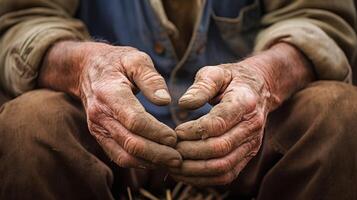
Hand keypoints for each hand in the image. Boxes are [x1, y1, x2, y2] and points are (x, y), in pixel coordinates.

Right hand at [39, 41, 181, 167]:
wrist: (87, 69)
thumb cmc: (116, 62)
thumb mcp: (135, 59)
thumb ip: (151, 78)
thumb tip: (165, 101)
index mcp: (109, 93)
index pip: (134, 120)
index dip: (156, 132)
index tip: (175, 137)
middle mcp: (100, 114)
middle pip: (130, 142)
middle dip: (157, 154)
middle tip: (179, 158)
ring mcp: (98, 128)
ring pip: (124, 155)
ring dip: (150, 162)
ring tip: (172, 162)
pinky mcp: (100, 135)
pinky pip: (118, 155)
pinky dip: (138, 162)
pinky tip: (156, 161)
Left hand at [169, 43, 312, 184]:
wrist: (258, 89)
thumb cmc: (231, 80)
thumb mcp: (216, 72)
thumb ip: (201, 86)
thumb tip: (184, 104)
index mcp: (245, 102)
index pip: (218, 123)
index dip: (193, 131)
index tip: (175, 131)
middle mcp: (252, 126)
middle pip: (220, 148)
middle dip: (190, 152)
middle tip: (169, 149)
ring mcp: (252, 144)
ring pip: (223, 166)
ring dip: (194, 170)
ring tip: (172, 164)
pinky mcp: (247, 156)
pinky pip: (226, 175)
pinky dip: (204, 179)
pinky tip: (184, 173)